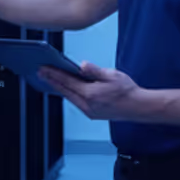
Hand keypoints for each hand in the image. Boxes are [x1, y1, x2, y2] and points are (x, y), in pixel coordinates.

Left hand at [39, 62, 155, 121]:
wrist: (138, 107)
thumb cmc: (127, 91)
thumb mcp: (112, 75)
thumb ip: (95, 71)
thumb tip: (82, 66)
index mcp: (90, 94)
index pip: (67, 82)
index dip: (53, 74)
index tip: (43, 69)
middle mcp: (87, 105)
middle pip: (65, 91)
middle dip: (52, 81)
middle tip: (41, 73)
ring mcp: (89, 111)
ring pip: (70, 97)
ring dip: (60, 88)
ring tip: (51, 79)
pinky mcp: (93, 114)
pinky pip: (76, 102)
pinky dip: (69, 94)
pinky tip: (67, 90)